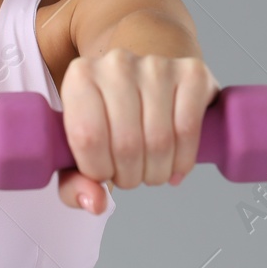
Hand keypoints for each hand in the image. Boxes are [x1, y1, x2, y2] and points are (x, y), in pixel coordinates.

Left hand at [55, 50, 218, 212]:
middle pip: (126, 143)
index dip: (98, 170)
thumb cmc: (107, 118)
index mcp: (80, 77)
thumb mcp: (79, 149)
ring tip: (150, 171)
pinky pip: (188, 129)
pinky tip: (175, 165)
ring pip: (160, 140)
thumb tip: (96, 203)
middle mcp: (116, 63)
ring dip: (156, 172)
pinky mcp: (192, 71)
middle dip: (129, 176)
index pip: (87, 136)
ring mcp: (156, 65)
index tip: (102, 174)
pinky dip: (183, 159)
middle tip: (129, 176)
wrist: (141, 80)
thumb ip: (74, 182)